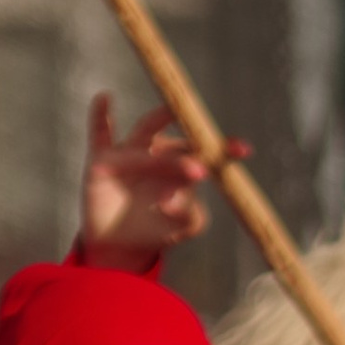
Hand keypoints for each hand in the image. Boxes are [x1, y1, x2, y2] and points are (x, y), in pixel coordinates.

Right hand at [79, 94, 208, 268]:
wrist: (122, 245)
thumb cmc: (160, 229)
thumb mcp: (184, 227)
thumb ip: (189, 214)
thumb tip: (170, 201)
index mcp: (184, 164)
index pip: (205, 152)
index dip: (222, 149)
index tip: (244, 150)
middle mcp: (158, 152)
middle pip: (176, 144)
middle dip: (189, 153)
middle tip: (201, 170)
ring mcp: (131, 152)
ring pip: (145, 133)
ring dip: (158, 123)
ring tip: (170, 111)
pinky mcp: (102, 159)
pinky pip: (100, 133)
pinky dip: (101, 116)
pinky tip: (105, 99)